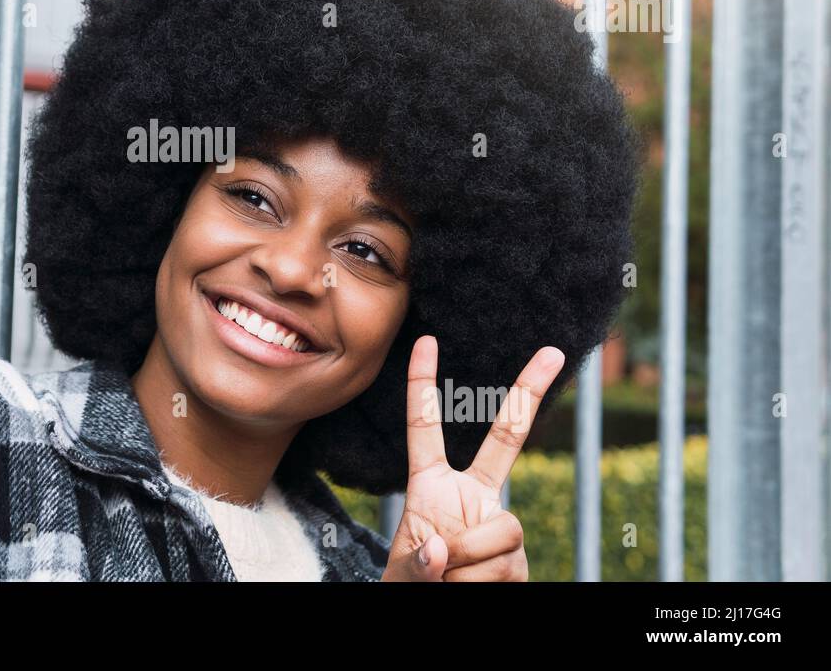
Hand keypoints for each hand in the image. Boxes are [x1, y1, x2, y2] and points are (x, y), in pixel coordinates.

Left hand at [381, 334, 564, 581]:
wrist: (436, 614)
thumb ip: (417, 560)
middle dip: (528, 393)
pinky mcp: (520, 559)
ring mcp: (500, 525)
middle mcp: (472, 496)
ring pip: (503, 529)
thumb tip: (444, 549)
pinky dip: (480, 584)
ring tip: (449, 580)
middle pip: (506, 439)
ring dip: (469, 562)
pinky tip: (469, 589)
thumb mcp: (402, 571)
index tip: (425, 340)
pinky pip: (506, 565)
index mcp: (432, 486)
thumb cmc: (413, 585)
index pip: (424, 429)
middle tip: (552, 351)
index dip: (423, 385)